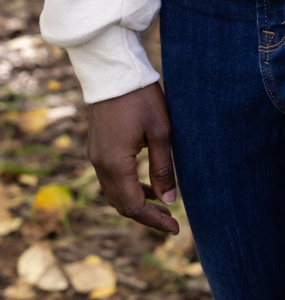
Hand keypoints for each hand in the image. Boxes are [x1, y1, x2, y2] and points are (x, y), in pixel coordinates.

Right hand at [87, 82, 179, 235]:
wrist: (113, 71)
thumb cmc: (141, 97)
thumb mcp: (160, 131)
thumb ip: (163, 168)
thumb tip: (169, 201)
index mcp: (115, 164)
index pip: (133, 206)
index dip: (154, 221)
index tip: (174, 228)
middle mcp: (100, 164)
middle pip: (121, 203)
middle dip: (146, 215)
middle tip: (170, 221)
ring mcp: (95, 155)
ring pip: (114, 192)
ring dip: (136, 201)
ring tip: (161, 205)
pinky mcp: (97, 146)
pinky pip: (111, 177)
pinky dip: (128, 186)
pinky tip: (146, 183)